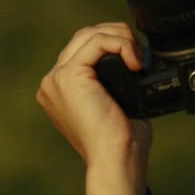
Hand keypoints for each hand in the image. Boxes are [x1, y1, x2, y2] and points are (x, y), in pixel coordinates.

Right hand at [36, 23, 153, 173]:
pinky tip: (135, 62)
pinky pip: (97, 41)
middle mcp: (52, 83)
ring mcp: (56, 78)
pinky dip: (121, 44)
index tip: (137, 59)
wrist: (115, 160)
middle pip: (84, 36)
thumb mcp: (117, 106)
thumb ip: (115, 84)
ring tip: (140, 58)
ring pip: (89, 34)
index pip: (82, 49)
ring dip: (121, 38)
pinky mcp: (68, 76)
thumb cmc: (121, 143)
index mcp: (60, 90)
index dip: (112, 44)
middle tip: (142, 56)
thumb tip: (135, 64)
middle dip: (117, 36)